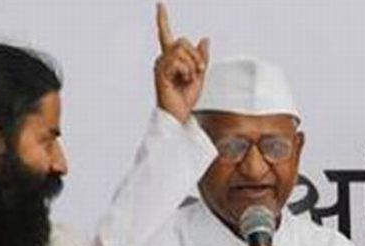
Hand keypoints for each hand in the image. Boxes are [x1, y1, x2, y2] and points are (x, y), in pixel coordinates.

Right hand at [155, 3, 209, 123]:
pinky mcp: (161, 72)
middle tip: (198, 71)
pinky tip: (183, 81)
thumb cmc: (186, 98)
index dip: (162, 19)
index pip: (166, 34)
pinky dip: (187, 71)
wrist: (179, 114)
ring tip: (189, 79)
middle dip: (195, 55)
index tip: (159, 4)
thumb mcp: (200, 74)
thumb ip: (202, 56)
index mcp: (170, 58)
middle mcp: (162, 59)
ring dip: (192, 64)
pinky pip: (179, 61)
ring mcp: (160, 65)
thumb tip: (205, 39)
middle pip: (183, 40)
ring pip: (182, 50)